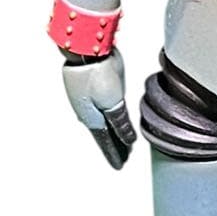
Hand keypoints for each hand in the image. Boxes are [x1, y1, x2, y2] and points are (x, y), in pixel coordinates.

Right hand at [61, 49, 136, 168]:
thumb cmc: (97, 74)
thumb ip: (120, 123)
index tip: (119, 166)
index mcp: (92, 119)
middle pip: (105, 134)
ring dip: (113, 134)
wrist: (87, 49)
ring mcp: (89, 100)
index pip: (106, 142)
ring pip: (104, 123)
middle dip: (114, 147)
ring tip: (120, 143)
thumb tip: (128, 140)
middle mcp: (89, 112)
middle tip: (122, 159)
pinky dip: (110, 120)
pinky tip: (112, 120)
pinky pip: (103, 110)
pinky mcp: (94, 88)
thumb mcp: (111, 103)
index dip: (114, 154)